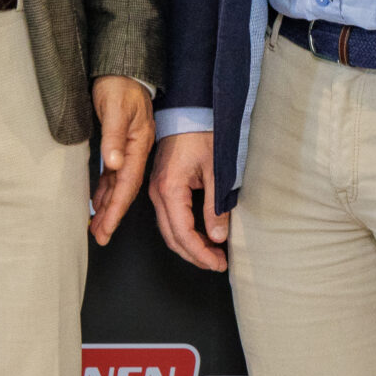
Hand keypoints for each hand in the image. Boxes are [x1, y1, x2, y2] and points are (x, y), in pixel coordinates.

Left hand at [90, 76, 154, 244]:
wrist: (122, 69)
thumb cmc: (119, 86)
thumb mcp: (114, 108)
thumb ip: (114, 136)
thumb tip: (114, 163)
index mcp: (139, 145)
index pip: (127, 184)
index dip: (116, 208)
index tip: (106, 228)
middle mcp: (135, 151)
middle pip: (123, 190)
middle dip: (112, 215)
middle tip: (100, 236)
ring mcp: (128, 149)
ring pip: (118, 185)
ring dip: (108, 206)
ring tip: (97, 227)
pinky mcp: (118, 145)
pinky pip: (113, 175)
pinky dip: (105, 190)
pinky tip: (98, 202)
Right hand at [146, 131, 225, 270]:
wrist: (188, 112)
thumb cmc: (202, 135)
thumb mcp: (216, 171)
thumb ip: (215, 206)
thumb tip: (217, 237)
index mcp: (170, 189)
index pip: (183, 234)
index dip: (201, 254)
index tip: (219, 263)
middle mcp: (157, 193)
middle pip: (172, 238)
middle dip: (195, 256)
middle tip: (218, 263)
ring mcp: (156, 190)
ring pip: (168, 231)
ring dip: (189, 246)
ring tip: (212, 254)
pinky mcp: (160, 187)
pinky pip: (168, 219)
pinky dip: (183, 233)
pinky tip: (200, 236)